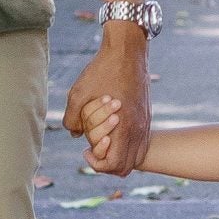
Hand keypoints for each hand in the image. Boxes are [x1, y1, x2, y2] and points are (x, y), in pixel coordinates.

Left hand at [63, 28, 149, 174]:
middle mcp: (137, 129)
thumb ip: (72, 119)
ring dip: (119, 158)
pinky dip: (128, 148)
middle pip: (125, 167)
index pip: (113, 164)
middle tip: (92, 151)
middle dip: (107, 165)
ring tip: (103, 145)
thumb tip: (75, 134)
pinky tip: (113, 134)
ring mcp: (145, 124)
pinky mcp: (146, 117)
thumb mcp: (78, 94)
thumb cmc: (102, 71)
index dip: (96, 163)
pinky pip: (141, 144)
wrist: (128, 51)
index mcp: (122, 127)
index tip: (85, 150)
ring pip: (136, 158)